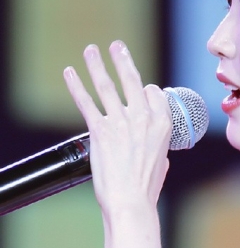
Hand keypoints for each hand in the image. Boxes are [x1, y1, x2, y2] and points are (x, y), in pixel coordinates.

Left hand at [63, 42, 171, 216]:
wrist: (130, 201)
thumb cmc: (146, 189)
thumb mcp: (162, 164)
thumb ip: (159, 149)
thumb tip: (158, 150)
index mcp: (163, 124)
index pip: (152, 93)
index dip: (145, 89)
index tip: (139, 88)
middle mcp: (142, 118)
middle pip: (131, 81)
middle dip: (122, 59)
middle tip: (116, 46)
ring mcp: (120, 122)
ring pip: (106, 86)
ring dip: (96, 65)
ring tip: (90, 51)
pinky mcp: (100, 130)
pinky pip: (86, 102)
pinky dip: (76, 86)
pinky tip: (69, 74)